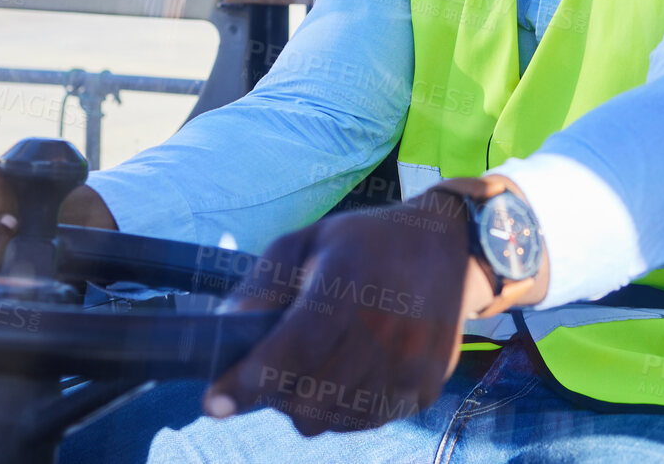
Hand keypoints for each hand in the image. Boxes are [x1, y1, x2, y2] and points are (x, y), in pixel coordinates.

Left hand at [202, 192, 495, 435]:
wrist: (450, 247)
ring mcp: (409, 364)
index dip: (248, 381)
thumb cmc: (365, 244)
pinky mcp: (426, 387)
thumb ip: (263, 284)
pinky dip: (343, 409)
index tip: (213, 403)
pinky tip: (346, 375)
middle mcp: (383, 329)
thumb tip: (225, 327)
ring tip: (314, 367)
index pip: (292, 350)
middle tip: (274, 369)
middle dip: (275, 394)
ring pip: (332, 419)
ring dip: (309, 404)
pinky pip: (365, 422)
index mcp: (347, 285)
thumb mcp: (308, 241)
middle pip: (307, 400)